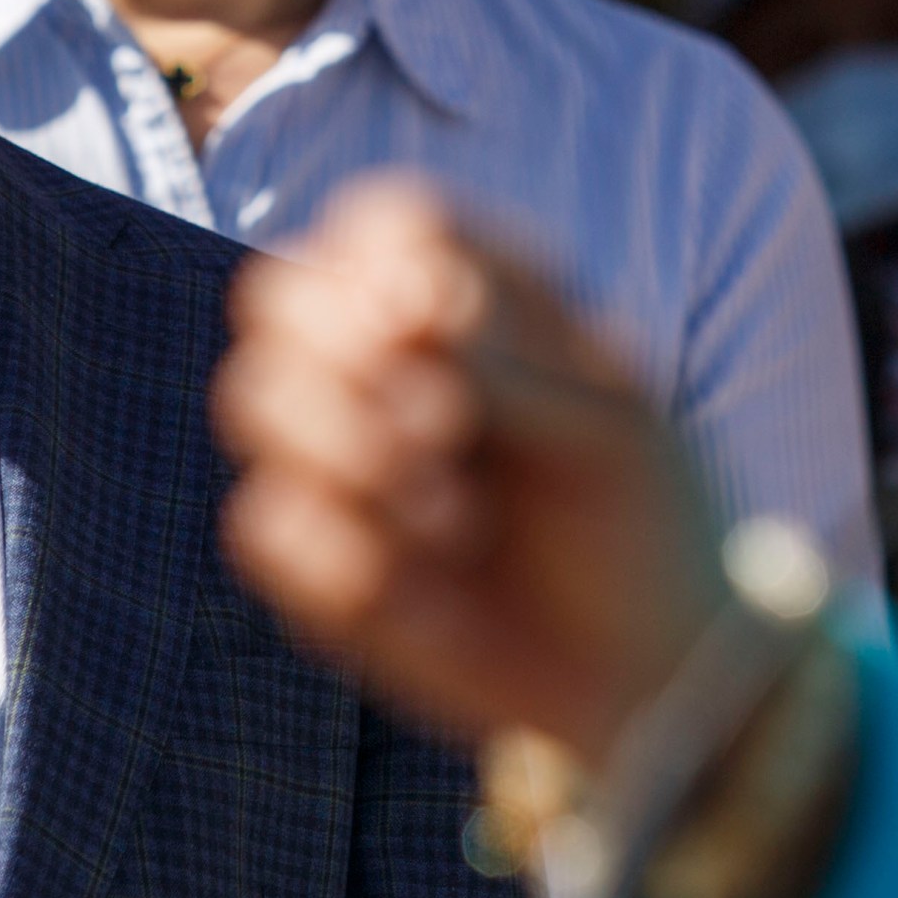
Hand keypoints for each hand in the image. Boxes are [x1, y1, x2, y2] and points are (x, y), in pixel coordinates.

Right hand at [215, 176, 723, 766]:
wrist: (645, 676)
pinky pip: (264, 526)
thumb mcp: (610, 423)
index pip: (380, 220)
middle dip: (350, 362)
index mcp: (467, 299)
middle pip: (279, 293)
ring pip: (251, 396)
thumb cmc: (643, 520)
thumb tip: (399, 306)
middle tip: (448, 428)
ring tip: (457, 523)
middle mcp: (382, 362)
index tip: (445, 328)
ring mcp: (335, 455)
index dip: (387, 262)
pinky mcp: (312, 553)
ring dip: (351, 456)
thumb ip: (506, 355)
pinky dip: (349, 559)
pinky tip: (429, 597)